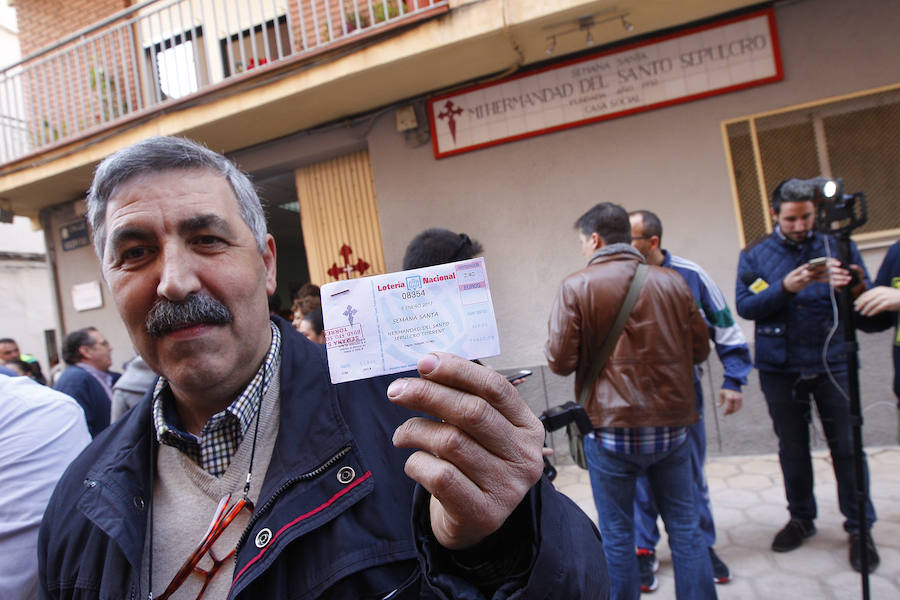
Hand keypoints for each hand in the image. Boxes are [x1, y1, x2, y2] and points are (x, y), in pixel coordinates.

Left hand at [388, 352, 544, 549]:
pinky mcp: (483, 513)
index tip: (424, 362)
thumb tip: (429, 364)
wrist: (471, 521)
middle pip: (472, 412)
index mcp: (528, 426)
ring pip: (450, 442)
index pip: (496, 387)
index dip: (458, 370)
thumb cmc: (471, 463)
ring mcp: (507, 487)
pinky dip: (416, 463)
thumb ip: (462, 397)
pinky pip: (439, 475)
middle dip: (428, 394)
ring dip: (415, 431)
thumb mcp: (478, 429)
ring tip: (401, 434)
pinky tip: (414, 462)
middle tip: (396, 390)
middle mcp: (524, 456)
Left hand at [717, 389, 742, 414]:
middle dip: (730, 412)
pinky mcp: (741, 398)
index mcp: (729, 397)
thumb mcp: (721, 393)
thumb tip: (718, 406)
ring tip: (730, 412)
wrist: (733, 382)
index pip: (729, 407)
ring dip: (734, 411)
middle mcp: (735, 398)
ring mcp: (739, 398)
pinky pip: (740, 405)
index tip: (724, 414)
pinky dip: (737, 409)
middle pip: (733, 408)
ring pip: (737, 408)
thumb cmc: (726, 388)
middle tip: (726, 414)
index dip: (726, 412)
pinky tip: (734, 410)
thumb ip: (720, 401)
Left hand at [782, 258, 846, 292]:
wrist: (790, 283)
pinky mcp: (818, 279)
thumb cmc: (792, 279)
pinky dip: (835, 282)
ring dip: (840, 277)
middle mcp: (816, 269)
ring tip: (849, 279)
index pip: (824, 261)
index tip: (839, 264)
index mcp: (812, 266)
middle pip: (829, 268)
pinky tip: (843, 283)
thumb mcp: (796, 276)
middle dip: (838, 271)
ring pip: (831, 275)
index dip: (832, 262)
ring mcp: (818, 274)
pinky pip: (828, 280)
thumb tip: (807, 268)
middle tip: (847, 273)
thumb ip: (802, 273)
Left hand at [855, 285, 899, 315]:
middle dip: (860, 305)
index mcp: (878, 289)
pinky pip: (877, 309)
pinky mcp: (887, 304)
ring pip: (871, 304)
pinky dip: (872, 312)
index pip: (866, 294)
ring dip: (865, 309)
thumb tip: (865, 301)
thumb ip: (875, 295)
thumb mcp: (884, 293)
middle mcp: (880, 293)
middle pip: (867, 299)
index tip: (855, 303)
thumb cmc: (893, 296)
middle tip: (856, 309)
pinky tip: (869, 315)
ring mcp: (884, 298)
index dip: (859, 299)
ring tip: (862, 313)